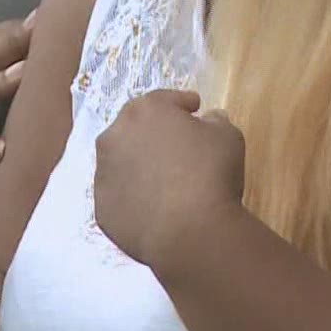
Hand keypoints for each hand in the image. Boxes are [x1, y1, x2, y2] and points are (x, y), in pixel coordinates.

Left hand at [93, 90, 246, 272]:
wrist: (189, 231)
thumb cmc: (211, 173)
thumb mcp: (228, 136)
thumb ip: (216, 121)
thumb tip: (209, 120)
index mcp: (145, 111)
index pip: (164, 100)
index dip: (180, 103)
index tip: (194, 108)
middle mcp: (115, 136)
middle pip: (134, 128)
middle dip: (153, 132)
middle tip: (175, 143)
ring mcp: (104, 174)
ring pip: (121, 162)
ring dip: (138, 164)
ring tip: (162, 179)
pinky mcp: (102, 208)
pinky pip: (120, 196)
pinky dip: (133, 197)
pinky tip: (153, 207)